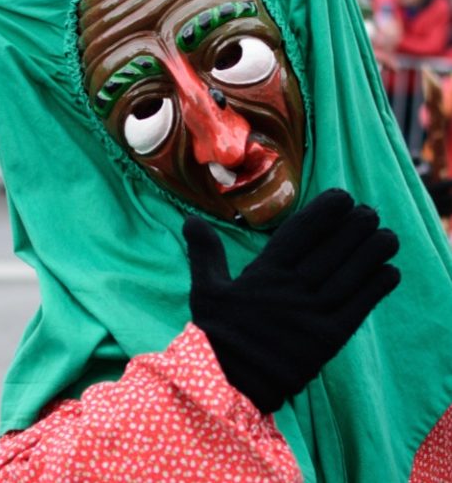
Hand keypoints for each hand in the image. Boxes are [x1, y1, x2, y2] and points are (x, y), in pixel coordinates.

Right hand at [183, 189, 399, 413]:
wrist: (227, 383)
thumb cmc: (216, 332)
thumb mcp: (204, 288)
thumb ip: (204, 251)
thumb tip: (191, 220)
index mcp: (265, 272)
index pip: (301, 232)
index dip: (325, 211)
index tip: (342, 197)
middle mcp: (292, 289)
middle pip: (332, 249)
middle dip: (355, 226)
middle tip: (369, 213)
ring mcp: (312, 315)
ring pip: (351, 274)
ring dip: (372, 251)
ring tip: (387, 235)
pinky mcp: (328, 340)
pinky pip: (359, 308)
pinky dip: (376, 287)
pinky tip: (388, 271)